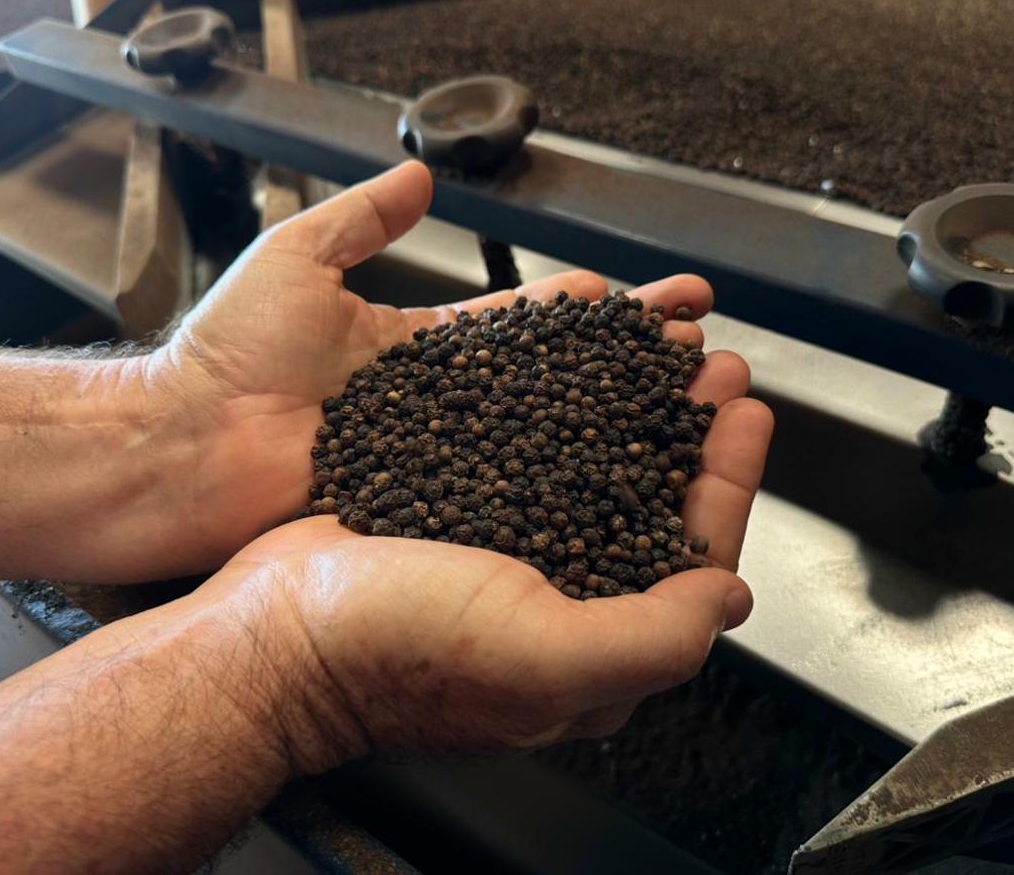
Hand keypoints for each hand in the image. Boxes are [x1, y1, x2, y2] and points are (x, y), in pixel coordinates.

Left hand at [142, 162, 771, 576]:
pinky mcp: (430, 513)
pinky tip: (627, 485)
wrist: (179, 448)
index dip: (594, 308)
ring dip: (621, 426)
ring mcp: (443, 466)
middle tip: (700, 352)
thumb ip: (363, 215)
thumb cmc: (223, 358)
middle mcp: (447, 411)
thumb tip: (421, 170)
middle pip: (559, 383)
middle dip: (631, 365)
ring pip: (549, 443)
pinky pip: (508, 500)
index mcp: (424, 350)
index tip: (652, 295)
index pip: (531, 323)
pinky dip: (569, 490)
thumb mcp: (297, 259)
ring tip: (689, 410)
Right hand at [185, 249, 772, 764]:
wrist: (267, 626)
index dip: (728, 487)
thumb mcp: (541, 658)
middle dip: (689, 438)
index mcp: (592, 654)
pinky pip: (531, 456)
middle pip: (651, 513)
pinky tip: (576, 370)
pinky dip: (564, 410)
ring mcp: (507, 560)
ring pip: (597, 475)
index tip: (746, 416)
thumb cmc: (394, 648)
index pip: (692, 566)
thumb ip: (653, 637)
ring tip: (660, 356)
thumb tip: (731, 596)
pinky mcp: (460, 520)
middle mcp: (558, 609)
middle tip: (715, 369)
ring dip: (635, 414)